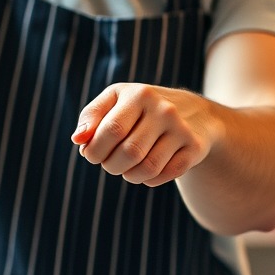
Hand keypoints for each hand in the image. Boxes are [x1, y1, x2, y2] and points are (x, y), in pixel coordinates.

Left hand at [71, 83, 217, 186]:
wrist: (196, 113)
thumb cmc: (141, 109)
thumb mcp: (115, 101)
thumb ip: (91, 117)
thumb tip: (78, 140)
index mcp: (140, 94)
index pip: (110, 130)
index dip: (94, 150)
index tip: (90, 154)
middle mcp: (164, 110)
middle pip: (128, 153)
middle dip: (110, 165)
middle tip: (109, 163)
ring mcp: (182, 129)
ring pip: (147, 169)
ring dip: (129, 175)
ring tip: (126, 167)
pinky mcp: (194, 148)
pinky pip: (163, 176)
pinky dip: (148, 180)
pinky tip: (147, 170)